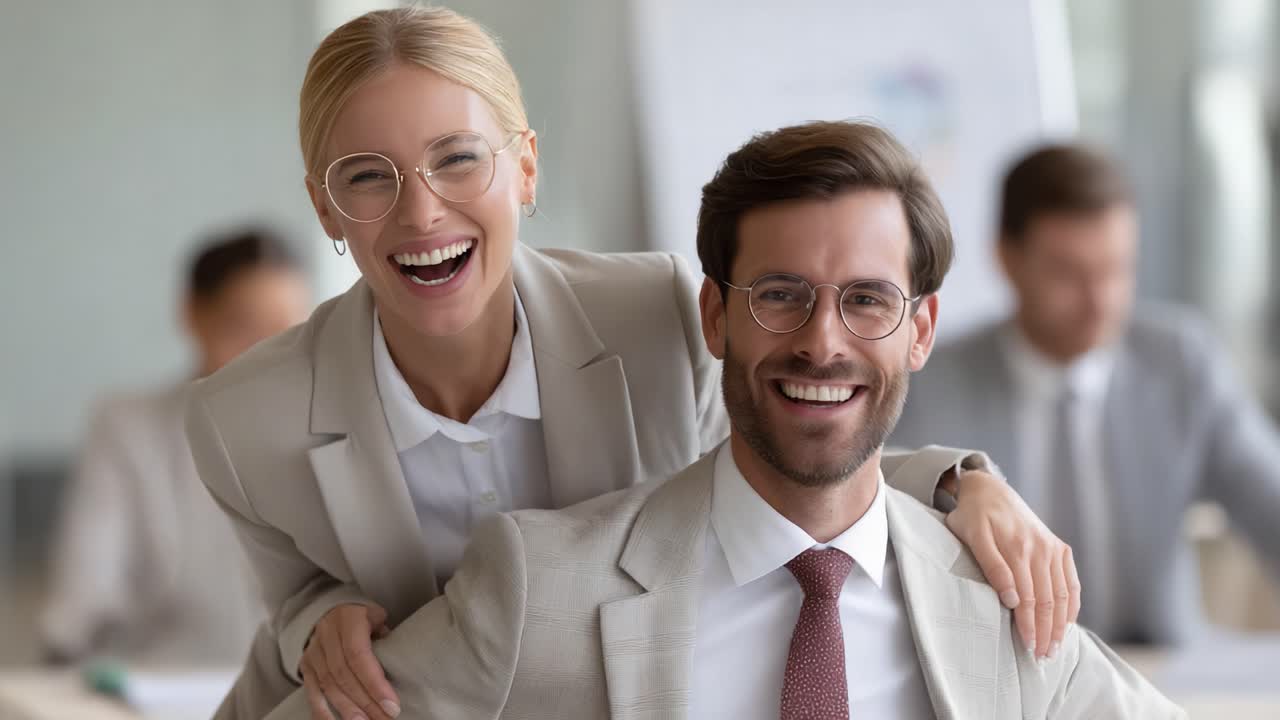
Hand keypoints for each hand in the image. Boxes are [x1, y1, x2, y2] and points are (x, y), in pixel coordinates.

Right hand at [301, 603, 398, 719]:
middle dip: (365, 701)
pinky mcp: (305, 664)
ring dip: (347, 709)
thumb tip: (398, 667)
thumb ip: (386, 639)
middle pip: (344, 675)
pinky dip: (322, 711)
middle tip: (383, 718)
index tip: (391, 705)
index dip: (374, 683)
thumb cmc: (363, 616)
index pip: (358, 656)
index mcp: (348, 619)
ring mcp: (313, 650)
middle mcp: (326, 634)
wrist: (332, 607)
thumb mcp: (378, 617)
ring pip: (328, 685)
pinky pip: (312, 691)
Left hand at [944, 470, 1080, 659]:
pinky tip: (1068, 624)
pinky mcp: (1060, 548)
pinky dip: (1071, 605)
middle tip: (1041, 657)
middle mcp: (1038, 548)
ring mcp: (1052, 548)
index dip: (1028, 625)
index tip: (1026, 647)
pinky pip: (1071, 582)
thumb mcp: (970, 535)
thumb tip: (1012, 599)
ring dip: (1060, 625)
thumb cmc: (972, 516)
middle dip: (1046, 632)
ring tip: (1054, 649)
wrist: (989, 490)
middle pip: (1046, 600)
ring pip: (1061, 595)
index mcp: (1015, 547)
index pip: (1026, 598)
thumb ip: (991, 566)